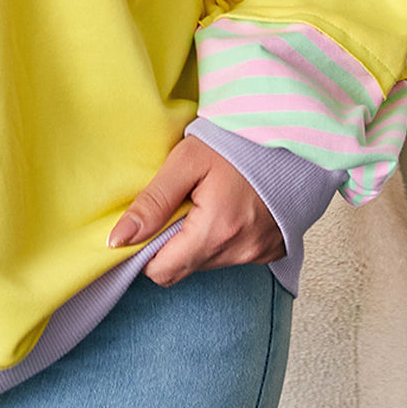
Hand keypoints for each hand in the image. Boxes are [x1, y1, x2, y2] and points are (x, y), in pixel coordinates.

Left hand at [108, 134, 284, 287]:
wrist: (289, 136)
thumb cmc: (235, 144)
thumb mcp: (185, 162)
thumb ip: (152, 202)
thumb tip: (118, 239)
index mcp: (216, 231)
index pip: (161, 271)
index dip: (144, 251)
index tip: (145, 224)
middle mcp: (240, 251)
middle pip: (183, 268)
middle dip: (169, 244)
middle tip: (176, 205)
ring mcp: (259, 254)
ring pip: (205, 263)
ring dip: (195, 241)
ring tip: (203, 202)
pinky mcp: (272, 251)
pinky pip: (231, 256)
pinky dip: (220, 239)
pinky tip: (225, 209)